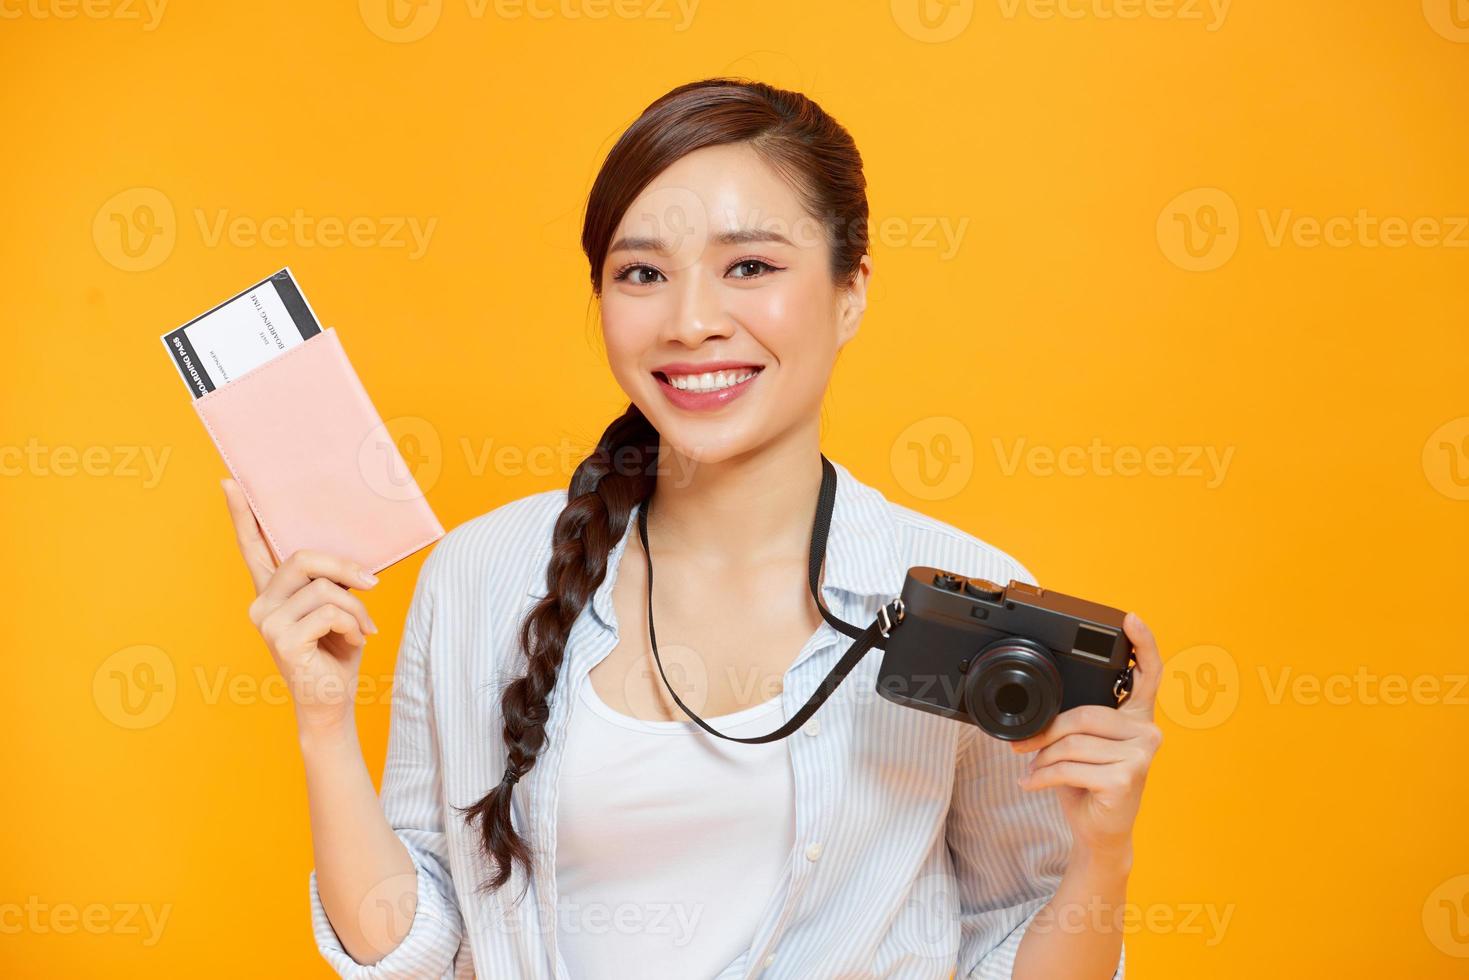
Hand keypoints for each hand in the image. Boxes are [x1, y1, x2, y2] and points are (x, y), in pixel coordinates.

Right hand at [221, 478, 379, 736]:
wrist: (333, 701)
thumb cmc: (337, 650)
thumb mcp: (337, 606)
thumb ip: (329, 581)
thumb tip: (343, 562)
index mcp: (272, 591)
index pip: (252, 547)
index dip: (242, 514)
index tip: (229, 482)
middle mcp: (260, 603)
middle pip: (304, 558)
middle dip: (345, 568)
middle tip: (372, 584)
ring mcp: (266, 622)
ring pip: (325, 588)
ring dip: (357, 607)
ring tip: (362, 628)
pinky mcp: (281, 640)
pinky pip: (330, 611)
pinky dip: (355, 624)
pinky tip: (355, 641)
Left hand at [1010, 611, 1163, 859]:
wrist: (1101, 832)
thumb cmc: (1090, 783)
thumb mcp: (1083, 746)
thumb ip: (1076, 722)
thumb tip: (1037, 713)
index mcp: (1137, 718)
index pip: (1148, 675)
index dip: (1142, 644)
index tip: (1130, 619)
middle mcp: (1147, 733)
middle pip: (1084, 715)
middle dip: (1047, 732)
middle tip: (1024, 746)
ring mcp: (1141, 756)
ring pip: (1073, 743)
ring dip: (1044, 758)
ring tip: (1035, 769)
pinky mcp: (1127, 779)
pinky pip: (1070, 767)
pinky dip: (1043, 776)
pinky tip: (1033, 782)